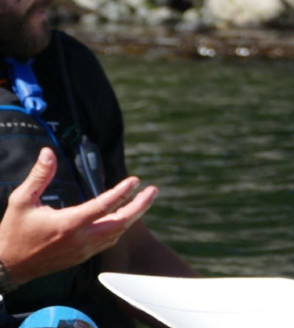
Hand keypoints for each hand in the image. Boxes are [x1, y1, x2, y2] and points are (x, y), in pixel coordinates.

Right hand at [0, 147, 157, 285]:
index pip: (102, 206)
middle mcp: (80, 239)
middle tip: (153, 191)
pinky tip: (125, 218)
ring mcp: (83, 251)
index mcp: (67, 224)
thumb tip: (49, 153)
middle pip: (119, 223)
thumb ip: (39, 176)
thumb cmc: (14, 232)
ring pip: (117, 233)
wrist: (9, 266)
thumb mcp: (21, 201)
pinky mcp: (82, 257)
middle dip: (140, 206)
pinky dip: (120, 228)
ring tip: (144, 200)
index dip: (122, 192)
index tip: (135, 180)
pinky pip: (109, 242)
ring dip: (133, 216)